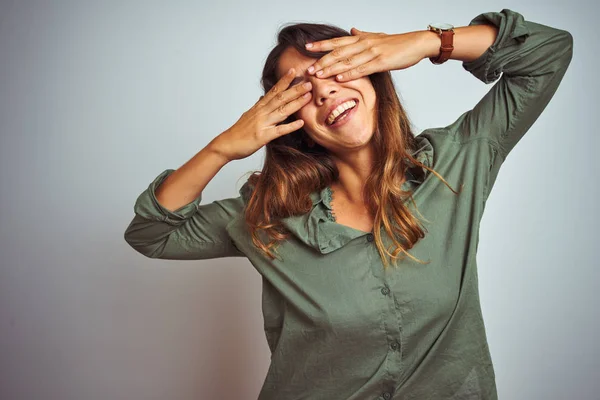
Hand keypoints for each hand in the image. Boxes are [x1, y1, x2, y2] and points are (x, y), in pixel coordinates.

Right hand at [209, 68, 311, 161]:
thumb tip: (263, 98)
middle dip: (295, 90)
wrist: (226, 145)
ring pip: (282, 111)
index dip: (284, 81)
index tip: (293, 71)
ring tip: (308, 96)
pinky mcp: (263, 137)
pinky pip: (279, 131)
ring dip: (296, 103)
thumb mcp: (248, 115)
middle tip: (309, 83)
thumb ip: (257, 107)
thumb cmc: (238, 132)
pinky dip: (291, 126)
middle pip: (280, 98)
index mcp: (258, 108)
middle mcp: (261, 113)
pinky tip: (301, 123)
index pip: (273, 90)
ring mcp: (262, 124)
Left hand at [304, 28, 429, 80]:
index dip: (321, 44)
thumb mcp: (377, 36)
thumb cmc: (397, 43)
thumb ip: (362, 34)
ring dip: (331, 69)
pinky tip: (339, 79)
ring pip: (347, 61)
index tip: (307, 47)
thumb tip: (352, 29)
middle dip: (322, 60)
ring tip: (318, 75)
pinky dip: (350, 74)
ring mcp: (372, 52)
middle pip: (338, 52)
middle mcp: (364, 43)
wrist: (417, 43)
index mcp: (361, 38)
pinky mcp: (381, 62)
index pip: (337, 41)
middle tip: (308, 69)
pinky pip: (362, 69)